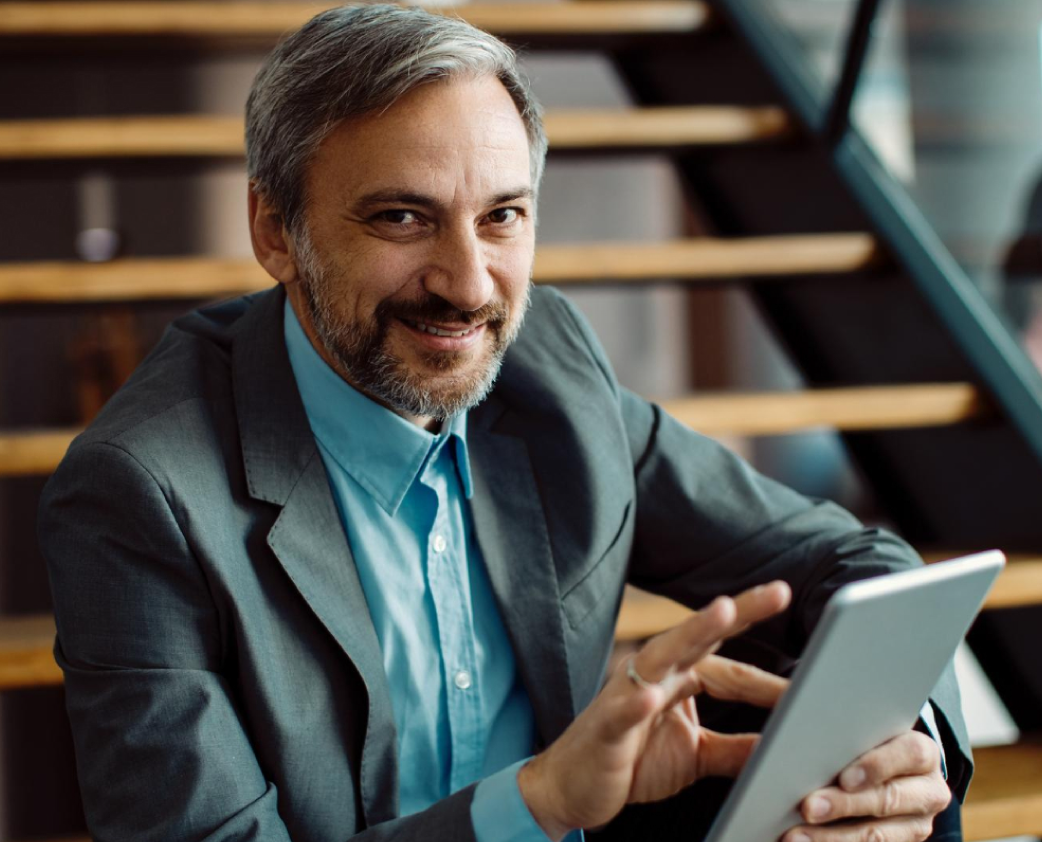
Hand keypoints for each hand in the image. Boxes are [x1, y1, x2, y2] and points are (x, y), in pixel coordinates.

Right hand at [518, 581, 791, 839]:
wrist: (573, 787)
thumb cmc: (632, 761)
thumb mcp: (697, 757)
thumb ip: (737, 748)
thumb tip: (787, 746)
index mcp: (679, 678)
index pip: (733, 669)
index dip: (772, 679)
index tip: (820, 677)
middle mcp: (655, 674)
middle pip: (702, 638)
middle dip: (739, 612)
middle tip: (779, 591)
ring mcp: (627, 694)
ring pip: (663, 656)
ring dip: (693, 632)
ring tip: (723, 611)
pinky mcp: (604, 725)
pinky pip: (622, 711)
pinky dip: (635, 702)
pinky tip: (652, 693)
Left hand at [782, 731, 950, 841]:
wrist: (889, 770)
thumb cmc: (867, 742)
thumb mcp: (864, 731)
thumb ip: (840, 731)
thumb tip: (786, 734)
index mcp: (922, 753)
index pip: (911, 754)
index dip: (877, 765)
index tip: (844, 778)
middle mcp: (928, 790)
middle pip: (890, 798)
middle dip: (845, 805)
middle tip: (808, 807)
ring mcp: (918, 824)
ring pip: (879, 835)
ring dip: (833, 838)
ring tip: (797, 836)